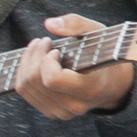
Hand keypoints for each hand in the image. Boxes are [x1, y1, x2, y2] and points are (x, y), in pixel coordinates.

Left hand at [15, 14, 133, 120]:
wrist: (113, 84)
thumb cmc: (105, 55)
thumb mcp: (98, 34)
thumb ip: (77, 25)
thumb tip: (49, 24)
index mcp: (90, 89)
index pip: (52, 80)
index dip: (46, 61)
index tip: (55, 49)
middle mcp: (75, 106)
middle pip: (35, 81)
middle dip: (34, 56)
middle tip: (44, 41)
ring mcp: (62, 112)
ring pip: (26, 87)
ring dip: (26, 62)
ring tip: (38, 47)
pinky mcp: (51, 112)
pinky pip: (25, 92)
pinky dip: (23, 73)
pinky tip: (34, 60)